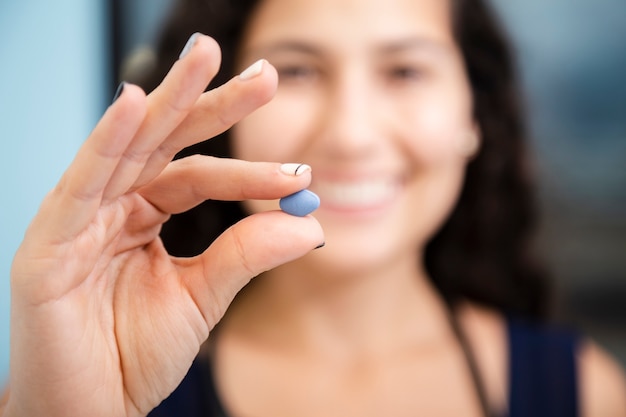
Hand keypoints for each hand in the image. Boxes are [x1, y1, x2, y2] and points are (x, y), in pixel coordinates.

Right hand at [5, 34, 322, 416]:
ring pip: (129, 146)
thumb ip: (247, 254)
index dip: (250, 171)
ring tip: (206, 55)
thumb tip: (309, 222)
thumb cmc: (134, 352)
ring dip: (168, 98)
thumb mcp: (203, 296)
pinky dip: (108, 140)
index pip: (200, 175)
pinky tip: (138, 102)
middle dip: (211, 101)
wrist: (89, 409)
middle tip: (262, 72)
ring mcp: (80, 217)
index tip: (302, 177)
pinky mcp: (51, 241)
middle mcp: (113, 205)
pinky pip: (83, 181)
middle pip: (167, 141)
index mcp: (145, 214)